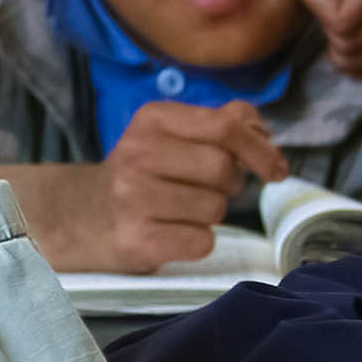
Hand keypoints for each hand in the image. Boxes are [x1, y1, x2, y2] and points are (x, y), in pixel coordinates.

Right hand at [68, 99, 284, 274]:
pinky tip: (173, 232)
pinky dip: (198, 241)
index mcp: (152, 119)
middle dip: (229, 185)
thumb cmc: (145, 172)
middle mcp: (137, 154)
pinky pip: (202, 242)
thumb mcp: (172, 134)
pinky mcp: (138, 239)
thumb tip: (263, 131)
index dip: (260, 150)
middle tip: (207, 189)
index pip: (225, 126)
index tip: (276, 169)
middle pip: (223, 169)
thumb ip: (221, 123)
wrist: (85, 215)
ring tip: (182, 210)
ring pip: (215, 208)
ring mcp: (133, 198)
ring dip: (211, 214)